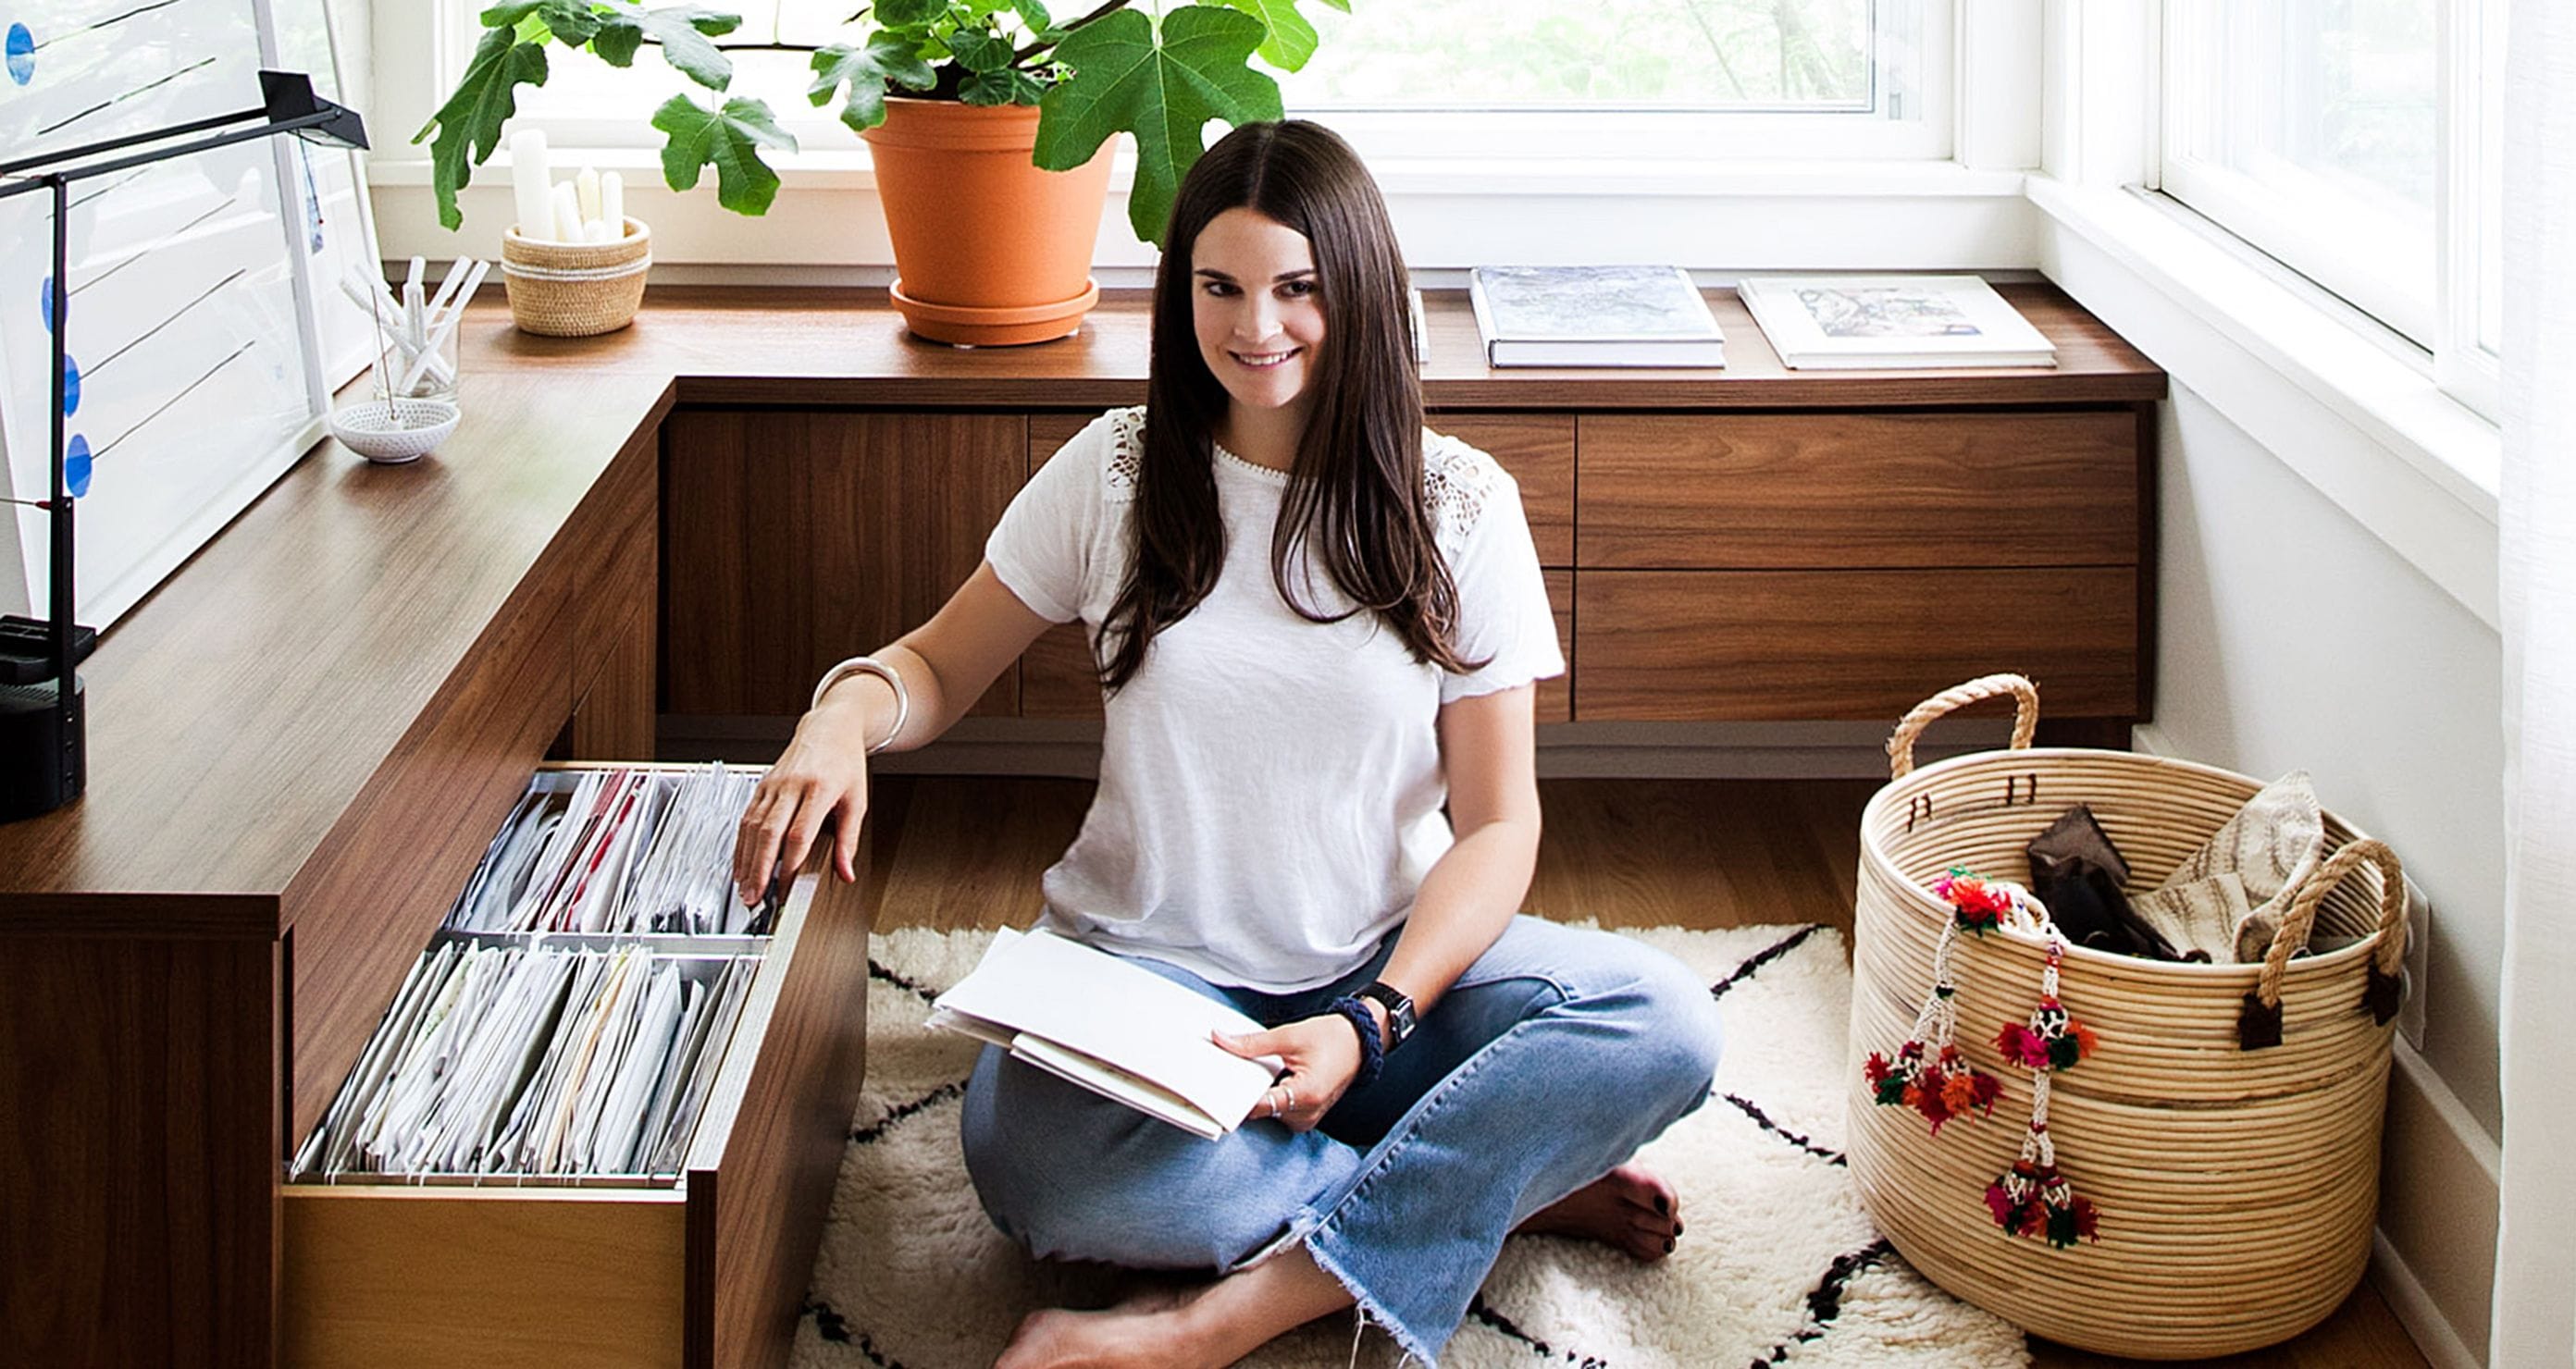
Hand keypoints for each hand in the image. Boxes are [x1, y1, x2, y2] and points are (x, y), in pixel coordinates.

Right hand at [732, 696, 873, 905]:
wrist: (829, 729)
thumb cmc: (845, 763)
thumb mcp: (857, 800)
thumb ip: (849, 840)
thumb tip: (846, 873)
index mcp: (819, 789)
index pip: (799, 834)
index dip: (789, 864)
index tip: (786, 888)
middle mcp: (792, 786)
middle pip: (770, 833)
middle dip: (760, 869)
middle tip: (755, 897)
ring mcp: (773, 784)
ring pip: (753, 827)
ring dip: (746, 861)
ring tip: (745, 888)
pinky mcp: (762, 785)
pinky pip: (747, 818)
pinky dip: (741, 844)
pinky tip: (741, 864)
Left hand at [1214, 1015, 1364, 1132]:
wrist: (1360, 1042)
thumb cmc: (1333, 1039)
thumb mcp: (1289, 1036)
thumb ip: (1252, 1043)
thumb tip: (1222, 1040)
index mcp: (1305, 1095)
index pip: (1258, 1106)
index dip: (1234, 1097)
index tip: (1216, 1087)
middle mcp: (1307, 1113)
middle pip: (1261, 1110)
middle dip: (1246, 1091)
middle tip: (1233, 1069)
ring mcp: (1307, 1118)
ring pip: (1269, 1112)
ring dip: (1259, 1094)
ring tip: (1262, 1070)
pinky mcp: (1306, 1116)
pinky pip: (1280, 1111)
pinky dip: (1272, 1096)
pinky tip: (1272, 1078)